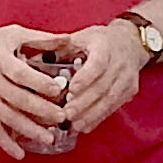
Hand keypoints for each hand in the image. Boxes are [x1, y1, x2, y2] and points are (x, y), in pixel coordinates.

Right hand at [0, 25, 81, 158]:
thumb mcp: (11, 35)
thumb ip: (40, 39)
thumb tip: (69, 39)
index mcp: (0, 61)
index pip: (21, 74)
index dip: (40, 83)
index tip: (59, 90)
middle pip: (18, 99)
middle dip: (42, 110)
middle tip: (63, 117)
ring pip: (8, 118)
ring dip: (29, 130)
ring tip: (49, 138)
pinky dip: (5, 144)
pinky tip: (20, 154)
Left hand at [51, 21, 146, 138]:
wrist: (130, 43)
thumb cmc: (100, 40)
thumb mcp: (81, 37)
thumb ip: (60, 48)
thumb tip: (32, 60)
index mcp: (105, 46)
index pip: (98, 64)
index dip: (85, 78)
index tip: (71, 89)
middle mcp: (120, 63)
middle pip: (103, 86)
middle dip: (84, 102)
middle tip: (66, 113)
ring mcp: (127, 78)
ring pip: (110, 99)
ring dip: (91, 114)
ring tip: (74, 123)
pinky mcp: (130, 91)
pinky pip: (114, 107)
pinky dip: (99, 118)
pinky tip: (85, 125)